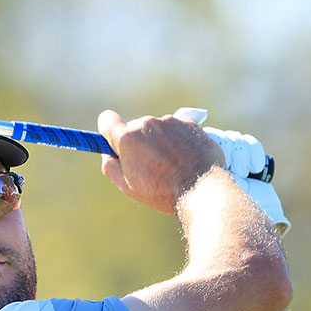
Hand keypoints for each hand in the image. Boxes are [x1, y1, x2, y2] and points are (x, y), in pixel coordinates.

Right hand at [97, 110, 223, 214]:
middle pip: (135, 128)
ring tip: (171, 166)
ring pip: (157, 130)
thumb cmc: (162, 191)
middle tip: (148, 166)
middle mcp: (147, 123)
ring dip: (159, 142)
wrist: (203, 187)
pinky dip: (178, 142)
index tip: (115, 143)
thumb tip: (108, 155)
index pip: (107, 120)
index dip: (108, 132)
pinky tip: (185, 160)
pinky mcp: (190, 124)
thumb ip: (111, 167)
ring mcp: (170, 122)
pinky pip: (177, 130)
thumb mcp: (128, 187)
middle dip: (138, 143)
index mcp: (128, 138)